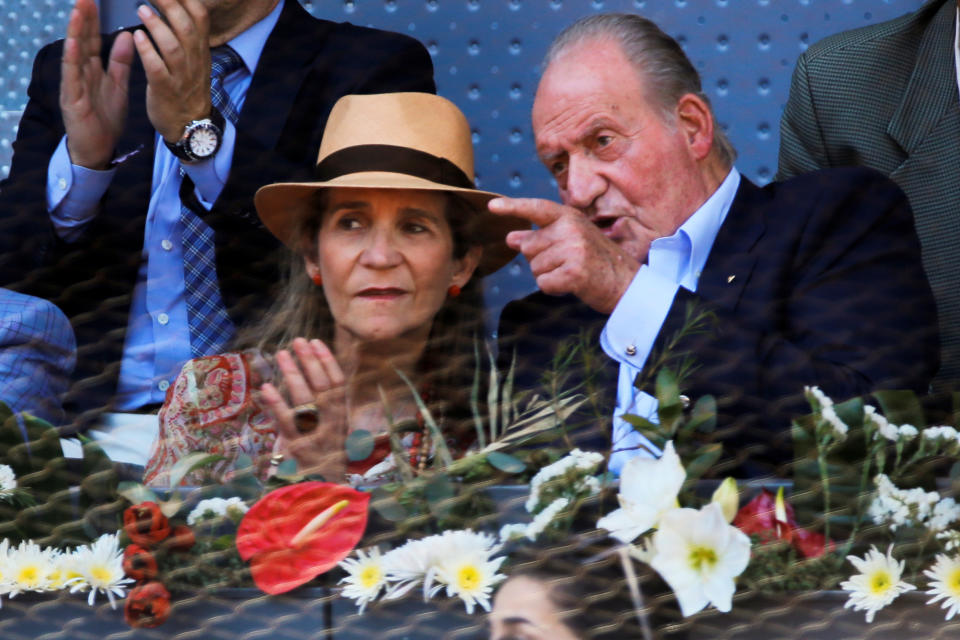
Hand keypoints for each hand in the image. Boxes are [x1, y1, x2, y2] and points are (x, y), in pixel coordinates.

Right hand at [60, 0, 133, 169]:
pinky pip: (73, 78)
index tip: (95, 0)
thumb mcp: (117, 85)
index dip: (94, 20)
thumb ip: (120, 62)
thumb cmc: (105, 117)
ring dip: (76, 33)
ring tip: (78, 12)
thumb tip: (127, 36)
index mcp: (93, 69)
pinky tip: (73, 45)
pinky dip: (72, 60)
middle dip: (84, 19)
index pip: (93, 39)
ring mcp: (75, 85)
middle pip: (82, 41)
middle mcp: (81, 73)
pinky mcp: (73, 100)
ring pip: (74, 55)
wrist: (98, 147)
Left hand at [132, 0, 211, 142]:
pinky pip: (157, 69)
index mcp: (199, 50)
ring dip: (157, 26)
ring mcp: (180, 76)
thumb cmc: (186, 89)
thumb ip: (187, 35)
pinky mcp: (165, 90)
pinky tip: (138, 37)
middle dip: (169, 5)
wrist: (189, 125)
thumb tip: (175, 7)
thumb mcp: (194, 60)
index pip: (200, 17)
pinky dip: (148, 52)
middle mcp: (193, 60)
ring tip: (142, 10)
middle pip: (186, 27)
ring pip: (172, 46)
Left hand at [260, 338, 348, 478]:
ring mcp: (316, 435)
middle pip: (323, 385)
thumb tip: (313, 378)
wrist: (322, 493)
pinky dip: (277, 404)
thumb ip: (326, 409)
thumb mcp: (333, 433)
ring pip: (305, 399)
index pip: (338, 382)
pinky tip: (267, 388)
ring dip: (293, 374)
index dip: (327, 361)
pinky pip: (287, 422)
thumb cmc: (325, 461)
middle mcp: (333, 423)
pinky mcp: (297, 448)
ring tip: (281, 354)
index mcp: (342, 417)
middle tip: (297, 341)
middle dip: (310, 361)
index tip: (316, 341)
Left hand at [488, 197, 639, 313]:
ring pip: (534, 267)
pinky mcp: (573, 271)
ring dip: (549, 276)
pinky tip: (572, 285)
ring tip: (572, 273)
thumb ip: (541, 237)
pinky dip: (554, 289)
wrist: (628, 284)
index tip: (491, 206)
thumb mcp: (570, 242)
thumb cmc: (597, 262)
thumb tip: (510, 237)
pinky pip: (544, 283)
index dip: (512, 207)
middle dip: (540, 260)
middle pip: (528, 247)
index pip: (536, 208)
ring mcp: (573, 249)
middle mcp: (571, 228)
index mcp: (570, 217)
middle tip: (567, 263)